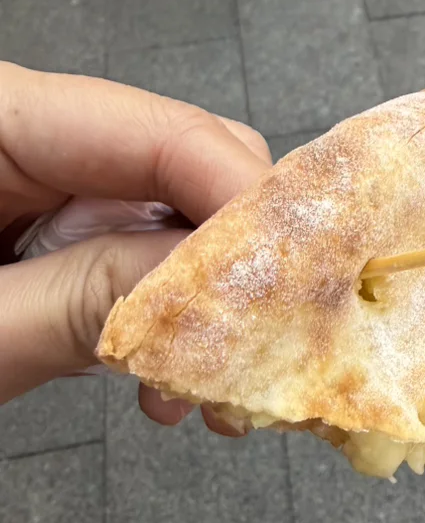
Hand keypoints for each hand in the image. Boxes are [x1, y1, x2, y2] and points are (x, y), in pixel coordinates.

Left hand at [0, 60, 270, 429]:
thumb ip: (76, 302)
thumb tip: (206, 288)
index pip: (153, 132)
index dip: (240, 202)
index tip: (300, 281)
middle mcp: (21, 135)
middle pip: (178, 165)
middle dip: (234, 259)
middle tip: (265, 347)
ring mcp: (34, 182)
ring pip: (167, 219)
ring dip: (206, 304)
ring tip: (209, 390)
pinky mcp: (38, 230)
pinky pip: (128, 257)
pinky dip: (162, 318)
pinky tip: (164, 380)